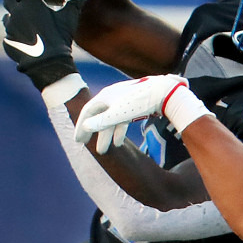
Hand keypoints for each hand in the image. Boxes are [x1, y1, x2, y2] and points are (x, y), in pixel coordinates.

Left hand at [1, 0, 87, 90]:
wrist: (49, 63)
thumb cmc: (61, 37)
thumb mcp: (70, 18)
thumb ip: (75, 1)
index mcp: (30, 2)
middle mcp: (17, 12)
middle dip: (13, 0)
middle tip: (23, 6)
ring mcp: (10, 27)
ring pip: (6, 17)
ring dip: (13, 18)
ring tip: (25, 26)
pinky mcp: (7, 41)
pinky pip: (8, 35)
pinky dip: (14, 37)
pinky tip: (25, 42)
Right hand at [75, 74, 212, 152]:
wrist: (165, 92)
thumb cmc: (140, 102)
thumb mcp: (119, 114)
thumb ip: (101, 121)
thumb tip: (84, 126)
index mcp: (105, 96)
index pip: (87, 112)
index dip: (81, 127)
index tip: (77, 141)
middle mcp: (112, 96)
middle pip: (98, 116)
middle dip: (91, 132)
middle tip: (84, 145)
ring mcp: (123, 100)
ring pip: (110, 119)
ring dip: (106, 135)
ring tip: (103, 150)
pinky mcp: (134, 104)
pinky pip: (121, 119)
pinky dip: (118, 131)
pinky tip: (119, 142)